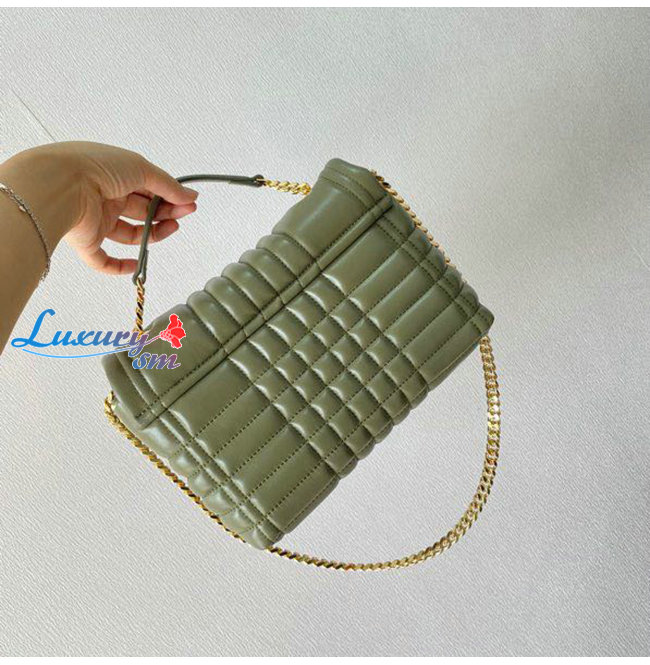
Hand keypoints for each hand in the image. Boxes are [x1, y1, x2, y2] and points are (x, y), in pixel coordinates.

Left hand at [1, 141, 197, 274]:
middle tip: (184, 214)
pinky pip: (102, 261)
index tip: (188, 202)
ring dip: (153, 234)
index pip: (147, 189)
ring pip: (129, 234)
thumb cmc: (97, 167)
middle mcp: (105, 197)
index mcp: (114, 175)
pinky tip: (136, 264)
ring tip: (171, 228)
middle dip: (165, 213)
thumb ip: (168, 186)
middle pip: (142, 211)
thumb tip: (190, 196)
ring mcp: (95, 221)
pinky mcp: (87, 242)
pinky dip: (119, 267)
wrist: (61, 185)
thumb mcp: (141, 169)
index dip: (168, 196)